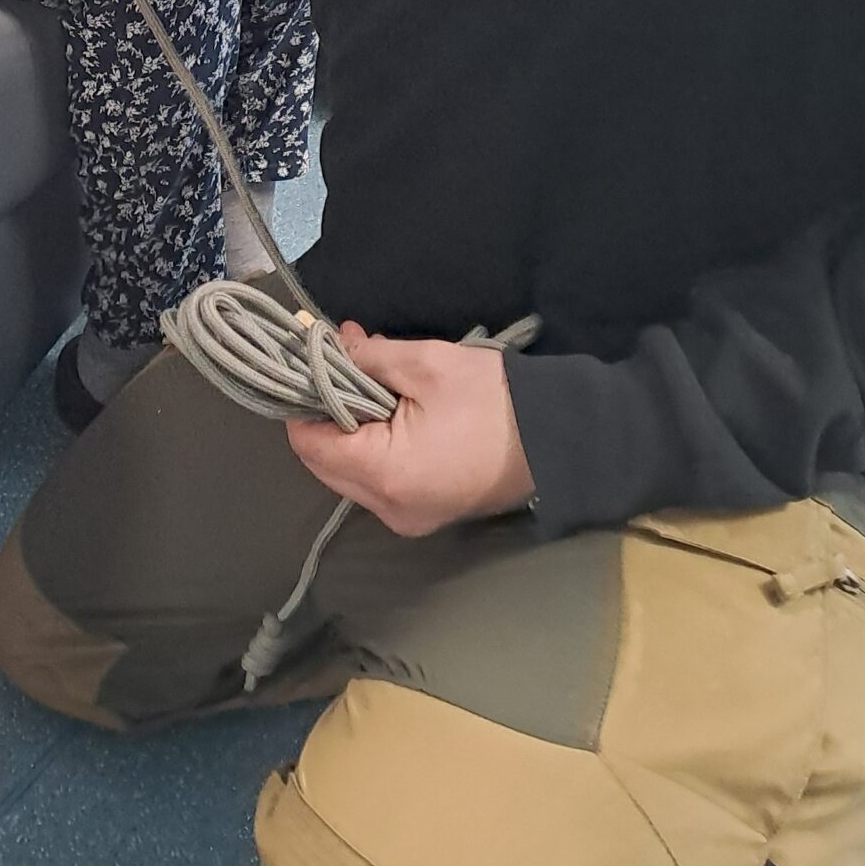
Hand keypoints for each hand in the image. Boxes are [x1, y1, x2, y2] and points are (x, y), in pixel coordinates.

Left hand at [284, 324, 535, 536]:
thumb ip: (368, 359)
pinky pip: (377, 482)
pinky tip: (386, 408)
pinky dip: (372, 447)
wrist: (561, 439)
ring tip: (366, 377)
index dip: (302, 402)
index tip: (310, 363)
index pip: (310, 444)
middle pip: (324, 462)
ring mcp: (407, 518)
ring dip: (348, 428)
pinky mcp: (424, 513)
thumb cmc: (495, 400)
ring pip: (349, 473)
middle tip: (341, 362)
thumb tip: (329, 347)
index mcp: (385, 475)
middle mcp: (388, 509)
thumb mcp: (427, 365)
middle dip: (324, 412)